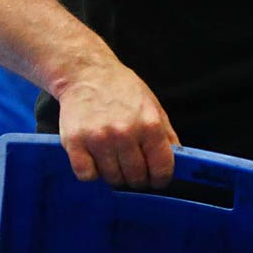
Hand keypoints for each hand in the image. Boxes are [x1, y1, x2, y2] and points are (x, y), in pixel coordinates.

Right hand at [55, 59, 178, 188]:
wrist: (86, 73)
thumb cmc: (122, 89)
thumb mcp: (153, 105)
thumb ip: (167, 135)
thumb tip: (178, 162)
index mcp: (149, 124)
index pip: (162, 169)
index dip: (160, 179)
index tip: (155, 179)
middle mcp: (125, 133)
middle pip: (136, 178)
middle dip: (136, 177)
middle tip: (130, 166)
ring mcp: (99, 138)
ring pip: (112, 179)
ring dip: (113, 174)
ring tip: (111, 156)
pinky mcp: (75, 142)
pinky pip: (87, 176)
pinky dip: (91, 172)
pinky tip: (93, 157)